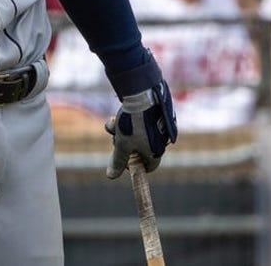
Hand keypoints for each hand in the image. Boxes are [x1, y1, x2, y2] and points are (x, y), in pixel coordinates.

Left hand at [105, 54, 177, 178]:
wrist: (141, 95)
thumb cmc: (133, 124)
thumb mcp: (122, 145)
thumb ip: (118, 161)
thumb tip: (111, 176)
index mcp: (156, 151)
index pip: (148, 167)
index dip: (133, 166)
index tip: (121, 159)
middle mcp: (159, 141)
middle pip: (138, 150)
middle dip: (123, 145)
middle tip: (115, 140)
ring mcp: (155, 128)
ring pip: (133, 135)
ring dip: (119, 132)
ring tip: (113, 125)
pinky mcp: (150, 116)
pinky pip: (135, 124)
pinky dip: (124, 122)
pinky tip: (115, 117)